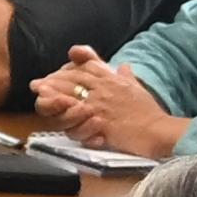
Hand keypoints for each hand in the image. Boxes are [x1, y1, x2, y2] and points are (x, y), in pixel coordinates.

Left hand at [32, 49, 180, 157]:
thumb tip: (124, 66)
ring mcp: (102, 105)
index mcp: (114, 80)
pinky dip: (66, 114)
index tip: (56, 71)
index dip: (70, 68)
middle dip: (54, 80)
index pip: (88, 67)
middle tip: (38, 84)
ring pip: (72, 95)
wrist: (158, 130)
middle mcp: (106, 89)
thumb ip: (127, 77)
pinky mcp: (101, 122)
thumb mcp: (138, 89)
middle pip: (75, 79)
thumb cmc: (149, 113)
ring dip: (54, 94)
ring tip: (41, 94)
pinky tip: (55, 113)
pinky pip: (79, 118)